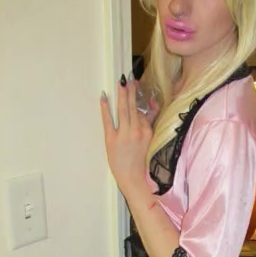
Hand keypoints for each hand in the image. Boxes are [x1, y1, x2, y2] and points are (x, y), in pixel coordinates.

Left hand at [101, 77, 155, 194]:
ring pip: (123, 110)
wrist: (133, 179)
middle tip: (127, 77)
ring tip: (120, 82)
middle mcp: (137, 131)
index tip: (136, 84)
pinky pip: (108, 120)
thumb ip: (150, 123)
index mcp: (147, 131)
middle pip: (133, 107)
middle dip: (130, 90)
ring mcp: (124, 135)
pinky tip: (103, 97)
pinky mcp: (111, 140)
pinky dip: (105, 108)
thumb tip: (151, 106)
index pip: (142, 112)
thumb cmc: (141, 162)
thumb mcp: (149, 142)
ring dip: (122, 95)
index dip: (138, 98)